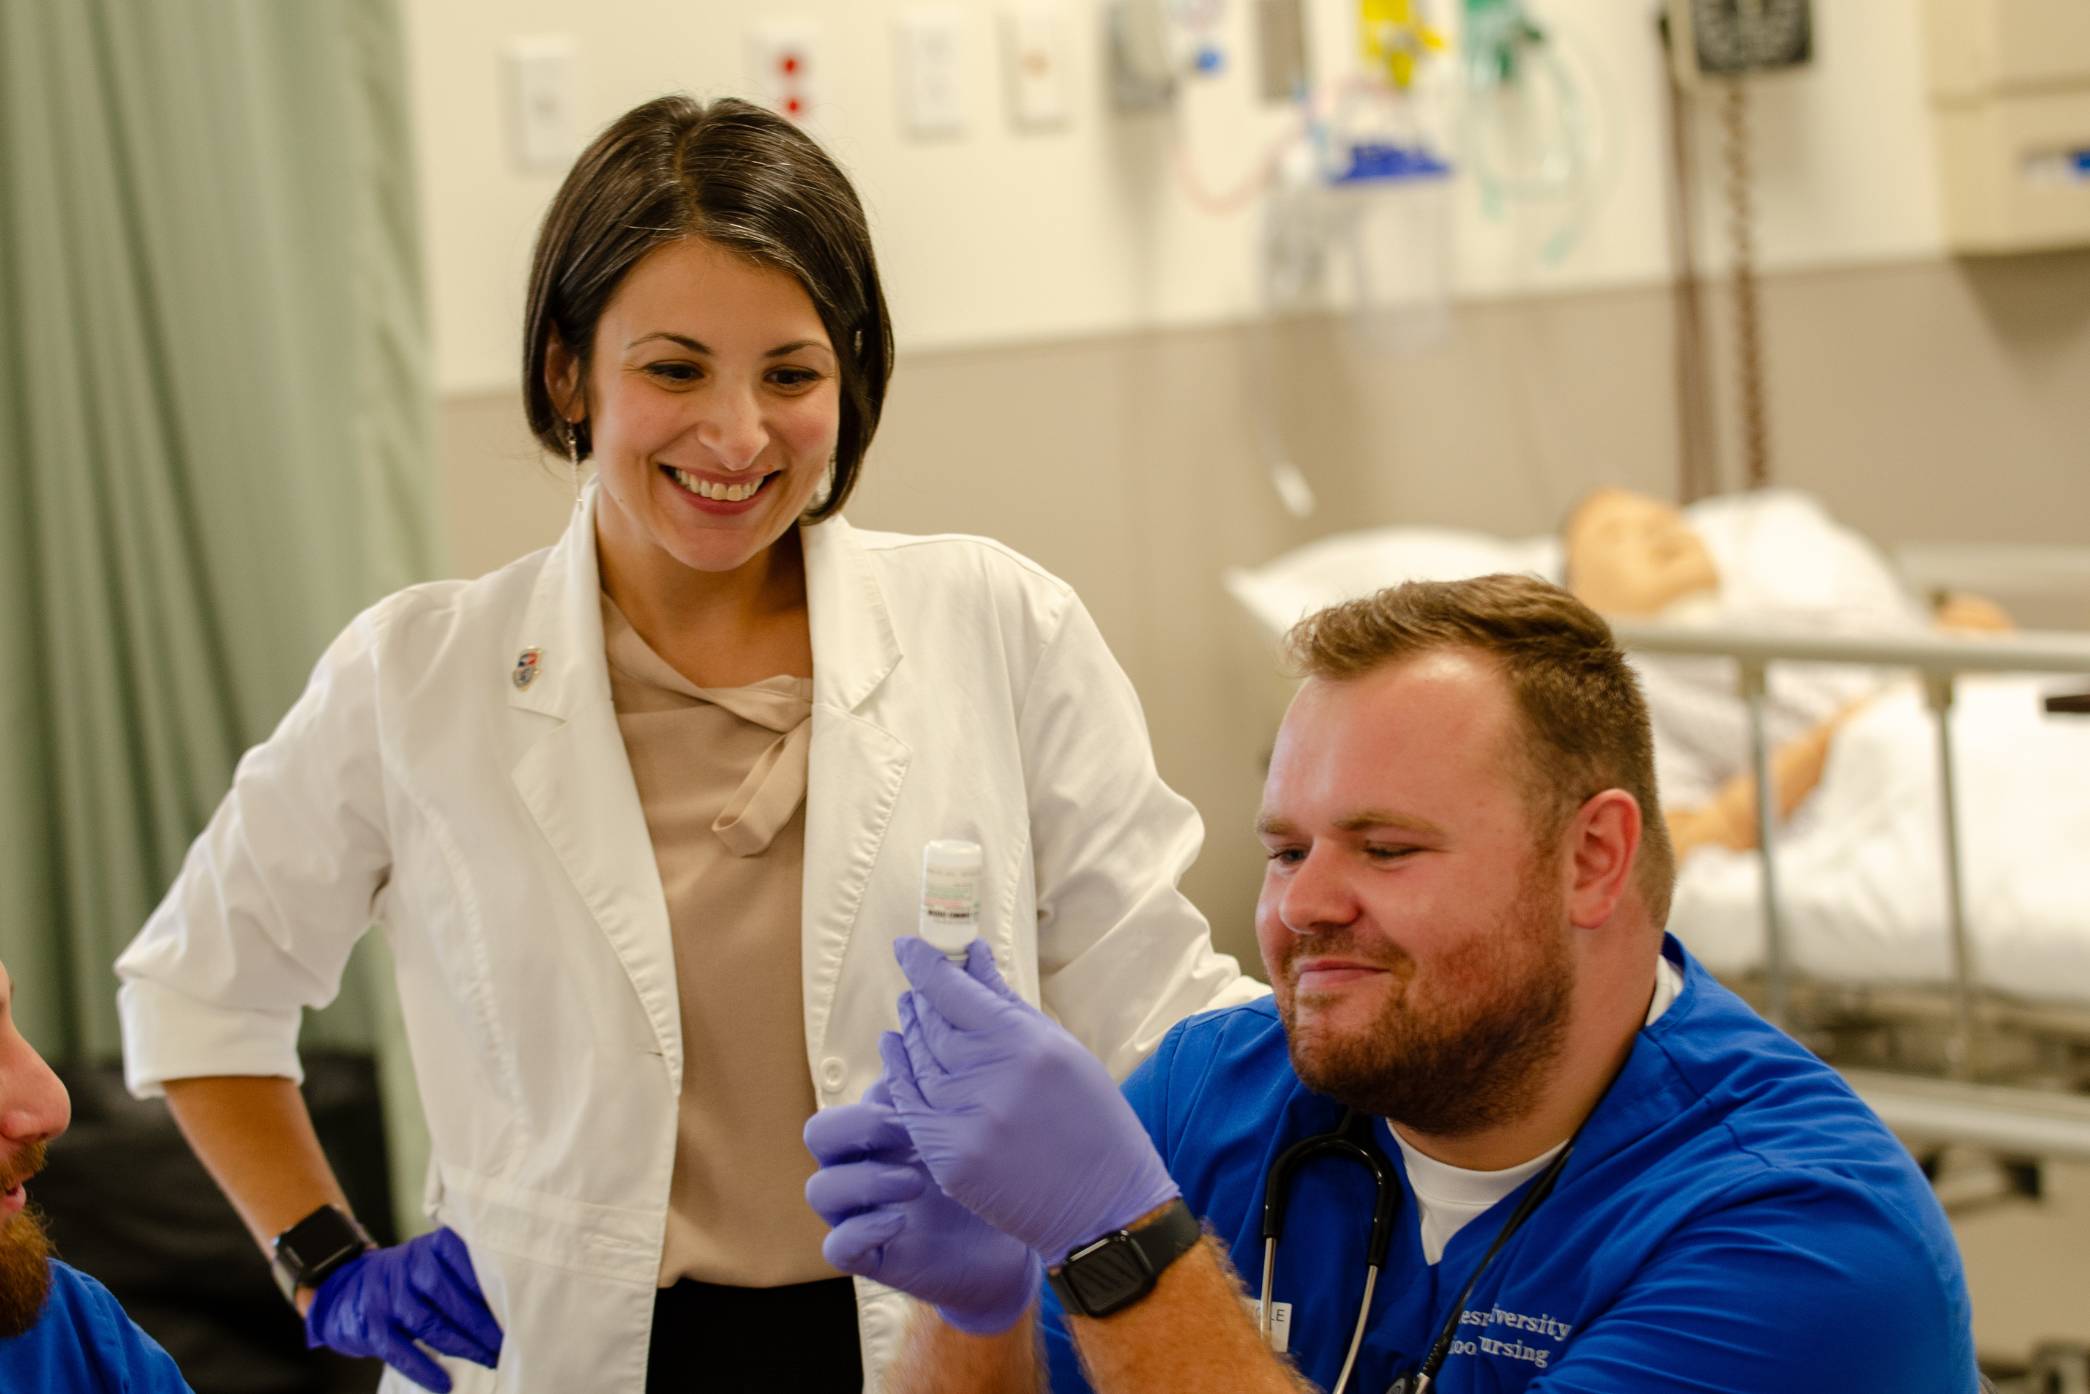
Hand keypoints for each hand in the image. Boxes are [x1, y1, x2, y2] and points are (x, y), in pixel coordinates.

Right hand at [305, 1226, 501, 1392]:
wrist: (343, 1287)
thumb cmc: (406, 1279)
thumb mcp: (429, 1261)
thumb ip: (462, 1270)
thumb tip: (512, 1297)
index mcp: (429, 1248)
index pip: (465, 1258)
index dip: (491, 1283)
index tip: (517, 1303)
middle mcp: (408, 1268)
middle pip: (451, 1297)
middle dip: (484, 1323)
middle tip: (509, 1341)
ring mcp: (387, 1298)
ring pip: (430, 1325)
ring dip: (463, 1346)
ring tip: (489, 1360)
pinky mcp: (371, 1327)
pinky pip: (400, 1352)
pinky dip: (424, 1370)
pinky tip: (444, 1384)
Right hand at [805, 1078, 1040, 1332]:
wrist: (1009, 1244)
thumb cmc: (985, 1176)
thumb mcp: (963, 1130)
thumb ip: (934, 1094)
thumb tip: (907, 1044)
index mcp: (876, 1137)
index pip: (848, 1100)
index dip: (876, 1099)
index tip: (923, 1098)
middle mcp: (859, 1170)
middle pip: (818, 1134)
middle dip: (859, 1125)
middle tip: (908, 1129)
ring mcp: (860, 1214)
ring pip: (819, 1189)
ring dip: (864, 1179)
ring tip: (914, 1181)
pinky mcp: (870, 1257)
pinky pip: (837, 1247)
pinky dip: (861, 1231)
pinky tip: (899, 1222)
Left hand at [881, 937, 1177, 1264]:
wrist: (1104, 1206)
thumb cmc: (1094, 1120)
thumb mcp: (1063, 1050)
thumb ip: (1009, 1004)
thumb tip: (972, 956)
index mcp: (1026, 1047)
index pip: (955, 992)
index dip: (924, 965)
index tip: (907, 946)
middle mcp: (990, 1082)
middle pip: (932, 1025)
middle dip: (920, 999)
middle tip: (916, 983)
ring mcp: (964, 1125)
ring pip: (917, 1062)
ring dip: (909, 1032)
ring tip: (910, 1013)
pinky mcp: (949, 1161)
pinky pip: (910, 1106)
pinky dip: (898, 1074)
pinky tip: (895, 1053)